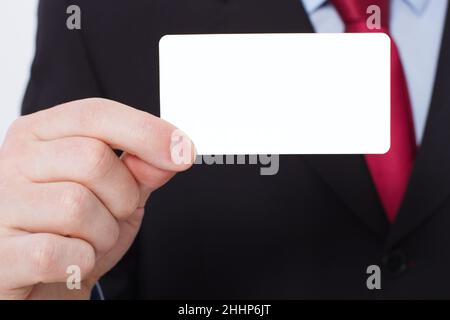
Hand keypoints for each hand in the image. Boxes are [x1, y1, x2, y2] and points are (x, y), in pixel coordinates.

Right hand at [0, 98, 194, 298]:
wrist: (44, 282)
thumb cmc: (79, 232)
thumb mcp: (118, 194)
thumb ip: (143, 170)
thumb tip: (171, 151)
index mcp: (40, 135)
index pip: (96, 114)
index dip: (147, 131)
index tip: (184, 151)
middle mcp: (13, 161)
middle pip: (93, 158)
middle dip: (122, 195)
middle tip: (112, 214)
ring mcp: (0, 205)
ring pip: (76, 206)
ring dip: (102, 233)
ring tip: (87, 240)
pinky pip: (56, 252)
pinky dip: (79, 261)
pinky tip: (69, 261)